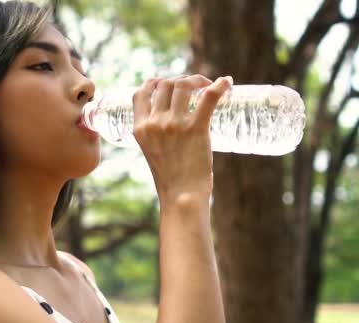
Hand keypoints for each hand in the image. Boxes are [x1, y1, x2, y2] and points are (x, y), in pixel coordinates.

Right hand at [132, 74, 232, 204]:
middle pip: (166, 85)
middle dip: (180, 80)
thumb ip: (155, 135)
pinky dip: (220, 85)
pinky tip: (227, 82)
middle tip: (195, 86)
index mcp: (140, 128)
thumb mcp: (151, 152)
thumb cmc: (170, 179)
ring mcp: (175, 124)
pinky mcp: (196, 129)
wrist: (181, 196)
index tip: (166, 82)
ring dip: (197, 80)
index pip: (140, 93)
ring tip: (208, 85)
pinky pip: (209, 97)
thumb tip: (170, 123)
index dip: (153, 82)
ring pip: (184, 86)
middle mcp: (155, 123)